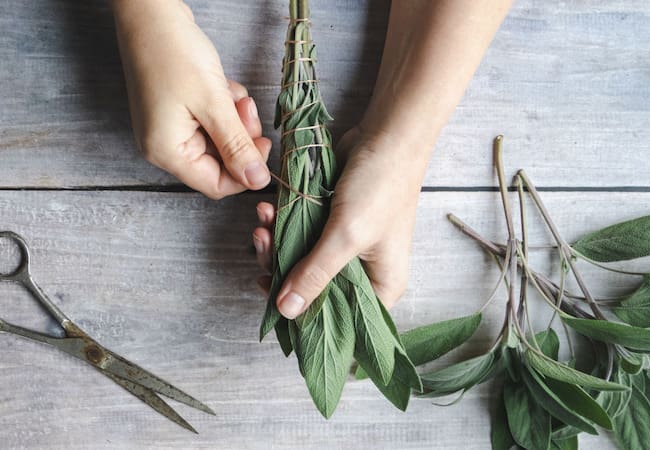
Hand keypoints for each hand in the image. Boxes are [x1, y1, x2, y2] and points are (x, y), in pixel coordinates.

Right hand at [112, 0, 270, 198]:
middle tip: (246, 108)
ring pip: (219, 139)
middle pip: (219, 162)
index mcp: (167, 152)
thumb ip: (237, 145)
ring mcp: (169, 127)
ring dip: (235, 119)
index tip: (264, 143)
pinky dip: (224, 106)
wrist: (150, 12)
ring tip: (232, 93)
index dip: (245, 171)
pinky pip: (211, 121)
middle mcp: (164, 146)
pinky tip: (222, 86)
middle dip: (240, 136)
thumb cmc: (173, 53)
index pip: (216, 186)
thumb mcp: (214, 103)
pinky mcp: (177, 110)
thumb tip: (257, 181)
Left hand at [254, 128, 429, 318]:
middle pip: (312, 290)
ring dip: (275, 243)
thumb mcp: (347, 235)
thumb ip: (314, 274)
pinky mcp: (331, 225)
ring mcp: (347, 248)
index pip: (338, 319)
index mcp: (382, 287)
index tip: (272, 297)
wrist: (387, 135)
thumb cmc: (380, 187)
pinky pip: (299, 236)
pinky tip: (268, 209)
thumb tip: (286, 311)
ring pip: (300, 261)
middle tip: (261, 244)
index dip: (303, 315)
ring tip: (262, 220)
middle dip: (281, 268)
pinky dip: (281, 225)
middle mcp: (364, 272)